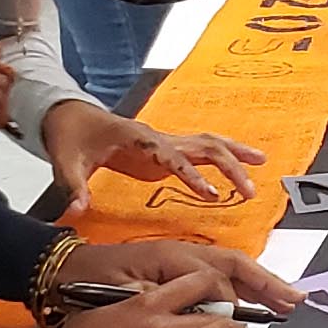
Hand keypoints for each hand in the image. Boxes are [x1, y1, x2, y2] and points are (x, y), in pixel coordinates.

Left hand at [43, 99, 261, 204]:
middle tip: (249, 190)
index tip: (211, 194)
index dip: (193, 175)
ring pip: (209, 144)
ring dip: (235, 155)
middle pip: (204, 146)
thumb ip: (74, 188)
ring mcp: (164, 143)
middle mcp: (158, 138)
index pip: (173, 157)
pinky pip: (200, 152)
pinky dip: (223, 158)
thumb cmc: (71, 137)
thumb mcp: (66, 163)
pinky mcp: (165, 152)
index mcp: (138, 140)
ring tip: (261, 166)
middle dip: (230, 166)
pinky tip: (240, 167)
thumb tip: (76, 211)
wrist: (70, 116)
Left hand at [66, 237, 299, 318]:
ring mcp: (177, 259)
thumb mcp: (121, 296)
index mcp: (168, 257)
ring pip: (228, 267)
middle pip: (233, 264)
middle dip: (266, 281)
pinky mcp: (172, 269)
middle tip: (294, 301)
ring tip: (284, 299)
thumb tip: (201, 316)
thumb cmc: (85, 283)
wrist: (58, 273)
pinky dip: (238, 284)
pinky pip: (214, 273)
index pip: (217, 278)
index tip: (247, 323)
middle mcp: (179, 253)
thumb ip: (164, 304)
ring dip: (257, 283)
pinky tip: (250, 299)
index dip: (235, 300)